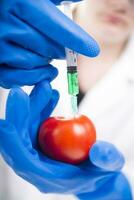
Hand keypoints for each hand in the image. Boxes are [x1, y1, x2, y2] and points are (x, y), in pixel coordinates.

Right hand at [0, 0, 99, 87]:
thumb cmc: (14, 4)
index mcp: (17, 2)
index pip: (54, 25)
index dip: (76, 39)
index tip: (92, 50)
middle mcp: (5, 24)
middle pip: (47, 47)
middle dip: (60, 50)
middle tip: (62, 49)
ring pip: (35, 63)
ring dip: (47, 63)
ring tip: (49, 57)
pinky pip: (19, 78)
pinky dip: (35, 77)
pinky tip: (43, 72)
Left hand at [0, 82, 131, 199]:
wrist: (93, 172)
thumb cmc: (98, 173)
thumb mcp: (108, 168)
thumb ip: (106, 160)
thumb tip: (98, 150)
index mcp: (47, 176)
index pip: (22, 160)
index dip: (12, 142)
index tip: (4, 123)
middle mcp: (36, 164)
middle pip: (19, 139)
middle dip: (19, 115)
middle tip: (21, 93)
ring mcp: (37, 150)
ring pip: (26, 127)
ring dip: (32, 106)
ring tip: (45, 88)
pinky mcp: (40, 140)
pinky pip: (35, 122)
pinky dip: (41, 108)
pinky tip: (51, 96)